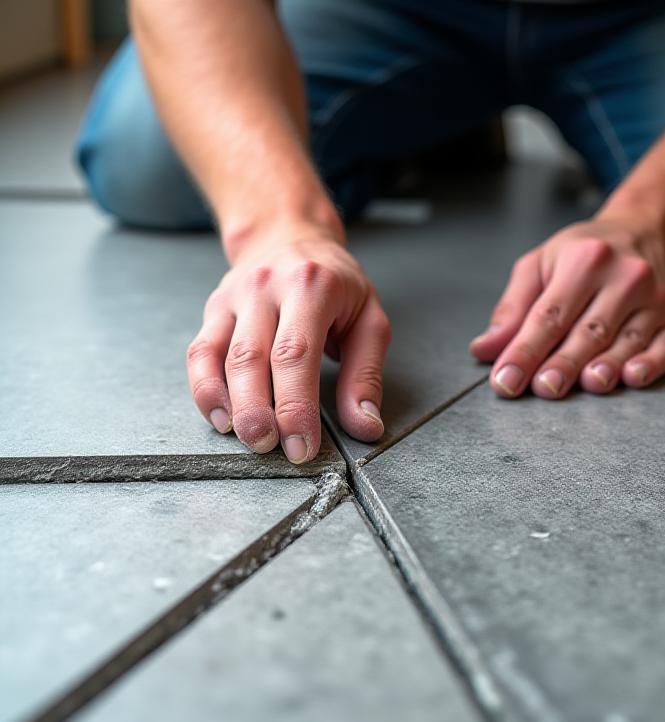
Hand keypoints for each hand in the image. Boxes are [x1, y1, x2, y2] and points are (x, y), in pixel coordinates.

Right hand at [187, 227, 390, 462]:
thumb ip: (366, 375)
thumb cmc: (334, 283)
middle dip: (258, 412)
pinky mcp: (214, 309)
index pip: (297, 355)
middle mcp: (266, 287)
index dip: (296, 407)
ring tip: (247, 439)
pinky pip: (200, 353)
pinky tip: (220, 417)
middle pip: (252, 359)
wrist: (288, 235)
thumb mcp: (368, 319)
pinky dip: (204, 389)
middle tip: (270, 448)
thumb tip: (365, 426)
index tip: (302, 446)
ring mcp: (234, 297)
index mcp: (312, 286)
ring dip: (230, 405)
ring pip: (220, 357)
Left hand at [470, 217, 664, 398]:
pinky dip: (650, 365)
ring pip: (627, 341)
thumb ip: (512, 308)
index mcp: (585, 260)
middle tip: (542, 389)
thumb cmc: (585, 253)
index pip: (549, 315)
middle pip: (589, 331)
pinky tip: (631, 378)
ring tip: (584, 386)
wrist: (649, 230)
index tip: (505, 380)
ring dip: (605, 367)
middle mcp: (625, 276)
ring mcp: (656, 298)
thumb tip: (485, 349)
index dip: (525, 350)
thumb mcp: (541, 264)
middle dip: (563, 363)